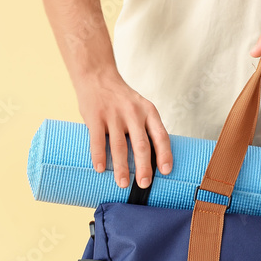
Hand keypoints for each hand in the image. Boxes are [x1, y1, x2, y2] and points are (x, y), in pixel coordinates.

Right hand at [75, 67, 172, 186]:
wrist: (97, 76)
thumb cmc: (121, 99)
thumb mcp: (140, 107)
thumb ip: (145, 128)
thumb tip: (151, 161)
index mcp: (148, 111)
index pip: (161, 136)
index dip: (164, 155)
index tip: (165, 171)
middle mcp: (133, 112)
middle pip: (141, 145)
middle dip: (144, 167)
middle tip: (144, 184)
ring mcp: (113, 114)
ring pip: (119, 146)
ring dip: (121, 168)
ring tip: (123, 183)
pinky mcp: (95, 116)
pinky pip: (97, 140)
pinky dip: (99, 156)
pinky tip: (100, 169)